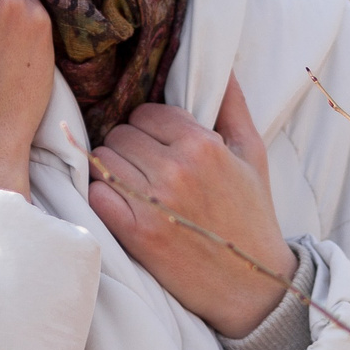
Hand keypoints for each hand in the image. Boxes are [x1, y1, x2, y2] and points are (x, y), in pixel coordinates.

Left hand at [88, 76, 293, 337]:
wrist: (253, 285)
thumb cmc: (252, 215)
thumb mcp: (254, 154)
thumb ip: (232, 104)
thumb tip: (219, 64)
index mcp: (202, 144)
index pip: (146, 112)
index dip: (149, 127)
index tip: (158, 145)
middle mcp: (175, 169)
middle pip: (120, 133)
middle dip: (129, 147)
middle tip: (146, 168)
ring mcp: (152, 202)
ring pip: (104, 159)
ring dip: (113, 169)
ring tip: (134, 185)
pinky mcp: (136, 233)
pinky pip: (96, 193)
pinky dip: (102, 195)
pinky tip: (120, 204)